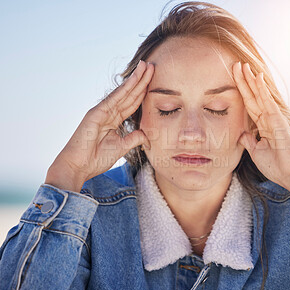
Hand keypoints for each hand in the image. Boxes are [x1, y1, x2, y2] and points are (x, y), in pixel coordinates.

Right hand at [45, 60, 153, 191]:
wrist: (78, 166)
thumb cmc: (96, 158)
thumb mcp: (121, 147)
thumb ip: (134, 138)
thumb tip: (146, 135)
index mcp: (114, 120)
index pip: (132, 103)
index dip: (143, 91)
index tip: (154, 80)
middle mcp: (109, 112)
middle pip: (130, 94)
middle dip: (142, 80)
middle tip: (152, 65)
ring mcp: (102, 111)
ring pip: (123, 93)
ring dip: (135, 79)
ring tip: (146, 66)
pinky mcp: (96, 113)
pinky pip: (114, 99)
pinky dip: (125, 88)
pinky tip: (135, 79)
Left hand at [232, 62, 289, 199]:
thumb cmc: (277, 166)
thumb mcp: (256, 152)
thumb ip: (249, 141)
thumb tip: (242, 134)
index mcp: (264, 126)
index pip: (250, 104)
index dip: (242, 92)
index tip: (235, 79)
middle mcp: (268, 118)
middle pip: (253, 96)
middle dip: (244, 81)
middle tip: (235, 65)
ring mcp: (274, 117)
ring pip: (259, 94)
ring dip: (250, 80)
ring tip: (242, 65)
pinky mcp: (278, 119)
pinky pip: (267, 101)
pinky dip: (262, 89)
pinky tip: (256, 76)